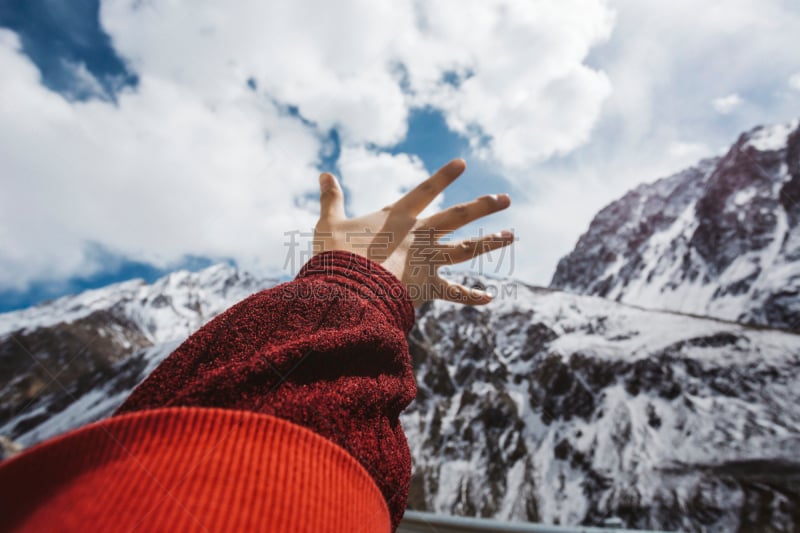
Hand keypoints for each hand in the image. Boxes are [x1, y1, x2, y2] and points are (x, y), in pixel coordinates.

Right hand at [314, 159, 512, 306]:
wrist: (346, 288)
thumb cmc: (335, 255)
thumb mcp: (329, 223)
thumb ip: (331, 199)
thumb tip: (324, 173)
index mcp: (398, 217)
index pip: (426, 190)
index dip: (444, 176)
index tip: (463, 163)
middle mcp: (420, 235)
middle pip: (458, 216)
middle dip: (483, 206)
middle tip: (505, 199)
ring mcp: (427, 260)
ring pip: (466, 249)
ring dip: (489, 243)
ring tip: (511, 236)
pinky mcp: (428, 286)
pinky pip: (454, 293)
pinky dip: (471, 297)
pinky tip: (490, 298)